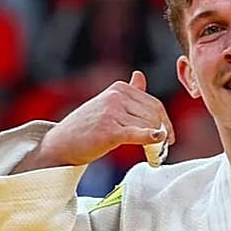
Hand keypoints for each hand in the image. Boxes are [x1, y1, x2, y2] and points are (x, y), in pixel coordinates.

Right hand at [15, 71, 174, 172]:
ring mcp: (112, 112)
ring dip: (157, 142)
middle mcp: (116, 97)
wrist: (61, 143)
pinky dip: (151, 138)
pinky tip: (158, 142)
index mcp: (118, 89)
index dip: (165, 121)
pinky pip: (137, 133)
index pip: (153, 104)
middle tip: (163, 148)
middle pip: (153, 115)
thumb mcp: (107, 104)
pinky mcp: (109, 130)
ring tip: (155, 155)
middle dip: (163, 132)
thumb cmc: (86, 127)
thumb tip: (140, 76)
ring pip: (148, 125)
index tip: (168, 135)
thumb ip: (128, 92)